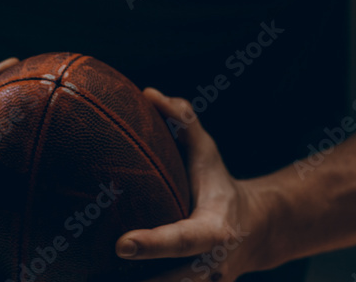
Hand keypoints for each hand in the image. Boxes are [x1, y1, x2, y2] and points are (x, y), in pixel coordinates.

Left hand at [114, 88, 276, 281]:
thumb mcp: (208, 151)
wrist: (258, 231)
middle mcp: (211, 268)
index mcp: (215, 231)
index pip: (181, 240)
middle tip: (97, 280)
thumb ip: (183, 122)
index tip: (121, 245)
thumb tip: (149, 93)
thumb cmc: (220, 184)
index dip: (153, 245)